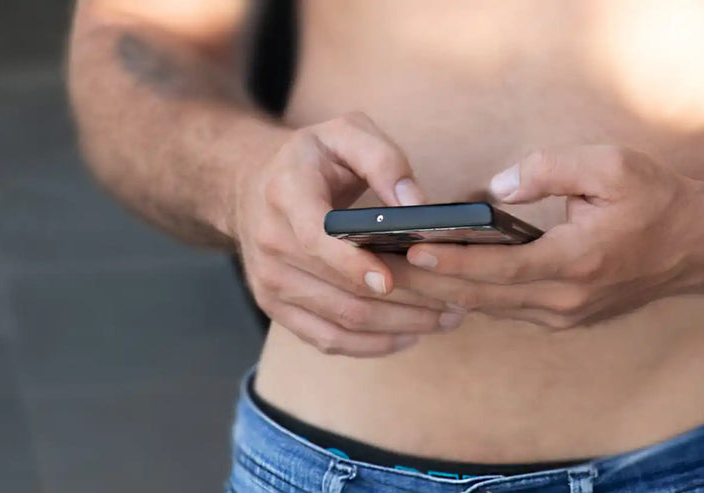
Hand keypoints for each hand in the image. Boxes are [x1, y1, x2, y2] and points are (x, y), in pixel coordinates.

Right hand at [233, 113, 463, 356]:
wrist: (248, 183)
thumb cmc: (311, 158)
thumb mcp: (345, 134)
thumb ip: (384, 160)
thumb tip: (417, 206)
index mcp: (287, 195)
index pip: (317, 239)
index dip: (354, 265)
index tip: (391, 279)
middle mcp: (271, 243)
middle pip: (340, 291)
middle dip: (403, 304)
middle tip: (454, 304)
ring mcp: (269, 281)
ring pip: (340, 322)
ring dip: (397, 328)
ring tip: (443, 320)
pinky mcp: (275, 306)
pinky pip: (327, 339)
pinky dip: (371, 345)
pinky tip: (407, 336)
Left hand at [393, 146, 703, 329]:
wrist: (698, 244)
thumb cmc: (656, 199)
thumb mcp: (610, 165)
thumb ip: (549, 169)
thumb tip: (496, 187)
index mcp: (576, 262)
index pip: (500, 269)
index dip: (453, 261)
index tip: (412, 251)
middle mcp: (566, 300)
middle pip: (481, 297)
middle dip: (427, 283)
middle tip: (379, 267)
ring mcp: (564, 314)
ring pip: (489, 307)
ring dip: (441, 290)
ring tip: (393, 271)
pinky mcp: (564, 316)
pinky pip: (505, 307)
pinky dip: (469, 293)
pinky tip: (436, 277)